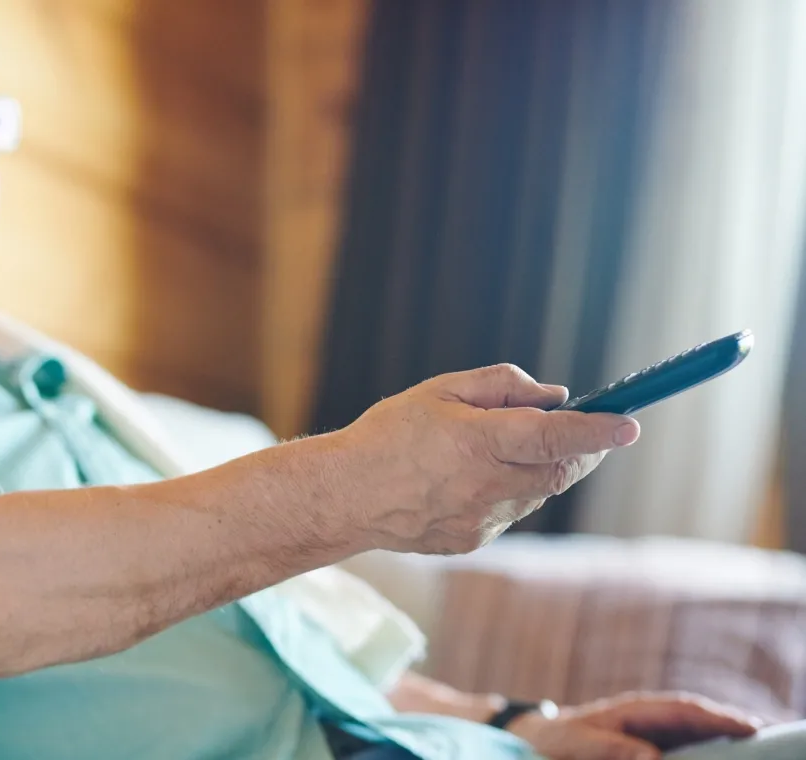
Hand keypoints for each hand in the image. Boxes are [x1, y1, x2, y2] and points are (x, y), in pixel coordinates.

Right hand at [333, 364, 638, 554]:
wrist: (346, 497)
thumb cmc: (389, 435)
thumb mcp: (440, 391)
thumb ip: (501, 386)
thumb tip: (554, 396)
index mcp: (480, 442)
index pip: (556, 437)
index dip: (597, 431)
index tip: (628, 425)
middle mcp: (488, 486)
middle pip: (561, 471)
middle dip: (581, 452)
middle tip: (582, 432)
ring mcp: (483, 520)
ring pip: (537, 493)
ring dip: (538, 469)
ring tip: (493, 450)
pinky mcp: (474, 541)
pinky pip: (509, 513)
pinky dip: (506, 492)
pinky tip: (465, 481)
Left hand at [506, 692, 762, 759]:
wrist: (539, 738)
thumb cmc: (559, 738)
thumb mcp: (581, 743)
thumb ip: (615, 748)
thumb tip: (654, 759)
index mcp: (635, 709)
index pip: (685, 710)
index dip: (718, 718)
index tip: (750, 727)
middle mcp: (648, 716)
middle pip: (698, 719)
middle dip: (732, 725)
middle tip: (767, 736)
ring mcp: (650, 729)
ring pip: (694, 733)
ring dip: (722, 738)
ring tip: (756, 747)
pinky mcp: (648, 744)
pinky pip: (682, 745)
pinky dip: (703, 749)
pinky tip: (721, 757)